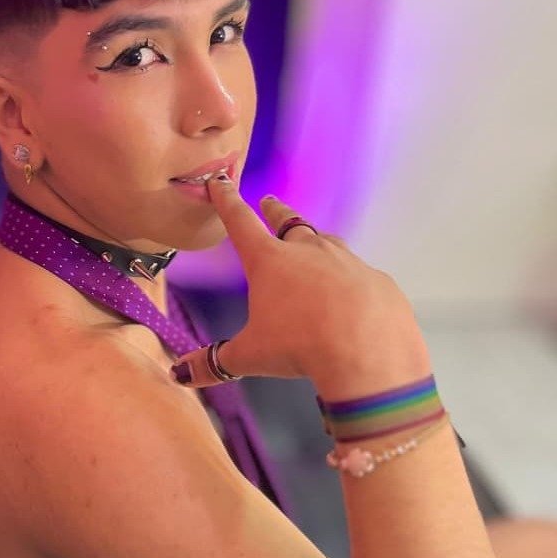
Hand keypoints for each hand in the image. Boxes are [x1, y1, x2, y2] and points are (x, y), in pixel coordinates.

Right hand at [172, 175, 432, 401]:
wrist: (369, 352)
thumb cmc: (301, 347)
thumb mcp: (251, 356)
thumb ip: (215, 362)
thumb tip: (180, 374)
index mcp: (270, 261)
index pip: (240, 222)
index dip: (226, 200)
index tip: (220, 183)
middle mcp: (308, 251)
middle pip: (288, 223)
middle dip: (276, 212)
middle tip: (270, 203)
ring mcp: (346, 261)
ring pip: (327, 243)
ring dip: (315, 242)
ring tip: (310, 243)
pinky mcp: (376, 280)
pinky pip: (358, 275)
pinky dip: (349, 281)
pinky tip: (349, 298)